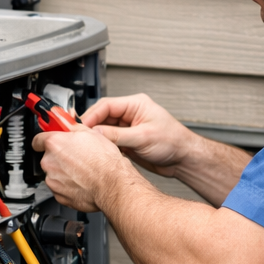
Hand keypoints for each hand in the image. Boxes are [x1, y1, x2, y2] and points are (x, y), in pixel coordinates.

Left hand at [31, 127, 130, 212]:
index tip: (51, 141)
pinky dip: (67, 185)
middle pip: (47, 157)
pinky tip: (81, 181)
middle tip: (75, 156)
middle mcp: (49, 162)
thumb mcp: (90, 133)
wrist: (113, 184)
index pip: (37, 139)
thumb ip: (70, 126)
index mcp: (54, 144)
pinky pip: (59, 188)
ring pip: (54, 173)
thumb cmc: (104, 161)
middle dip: (58, 157)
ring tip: (81, 170)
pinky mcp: (59, 195)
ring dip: (63, 172)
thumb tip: (64, 120)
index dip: (46, 140)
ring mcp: (53, 180)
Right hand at [81, 93, 196, 176]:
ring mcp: (128, 128)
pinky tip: (98, 152)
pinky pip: (109, 141)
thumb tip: (96, 133)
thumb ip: (117, 135)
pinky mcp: (127, 141)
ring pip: (103, 130)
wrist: (184, 159)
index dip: (91, 116)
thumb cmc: (174, 142)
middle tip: (79, 137)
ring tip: (87, 145)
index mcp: (135, 104)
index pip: (106, 105)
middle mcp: (130, 114)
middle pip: (102, 116)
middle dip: (90, 127)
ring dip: (96, 138)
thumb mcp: (143, 137)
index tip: (80, 127)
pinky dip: (102, 146)